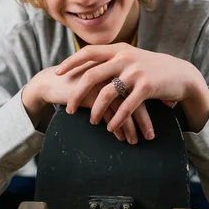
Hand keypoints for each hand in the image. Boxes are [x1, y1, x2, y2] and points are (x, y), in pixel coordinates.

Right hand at [23, 63, 145, 142]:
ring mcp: (102, 83)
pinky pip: (108, 113)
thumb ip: (116, 86)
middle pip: (135, 97)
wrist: (52, 82)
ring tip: (134, 142)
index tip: (156, 119)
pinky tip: (121, 138)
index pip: (140, 86)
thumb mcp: (100, 80)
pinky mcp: (90, 93)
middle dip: (144, 120)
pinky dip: (116, 127)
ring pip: (123, 107)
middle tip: (150, 137)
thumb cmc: (79, 82)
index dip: (150, 103)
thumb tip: (137, 101)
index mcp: (118, 66)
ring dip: (130, 128)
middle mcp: (112, 72)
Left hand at [55, 43, 208, 133]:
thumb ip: (113, 59)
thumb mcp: (132, 57)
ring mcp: (136, 72)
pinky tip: (111, 128)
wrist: (181, 74)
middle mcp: (125, 58)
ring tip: (92, 121)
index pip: (88, 52)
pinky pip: (126, 106)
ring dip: (97, 110)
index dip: (71, 62)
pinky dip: (116, 119)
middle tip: (69, 108)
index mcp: (119, 50)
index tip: (58, 72)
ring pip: (107, 93)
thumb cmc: (153, 68)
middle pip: (91, 75)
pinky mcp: (147, 87)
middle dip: (77, 93)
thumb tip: (90, 66)